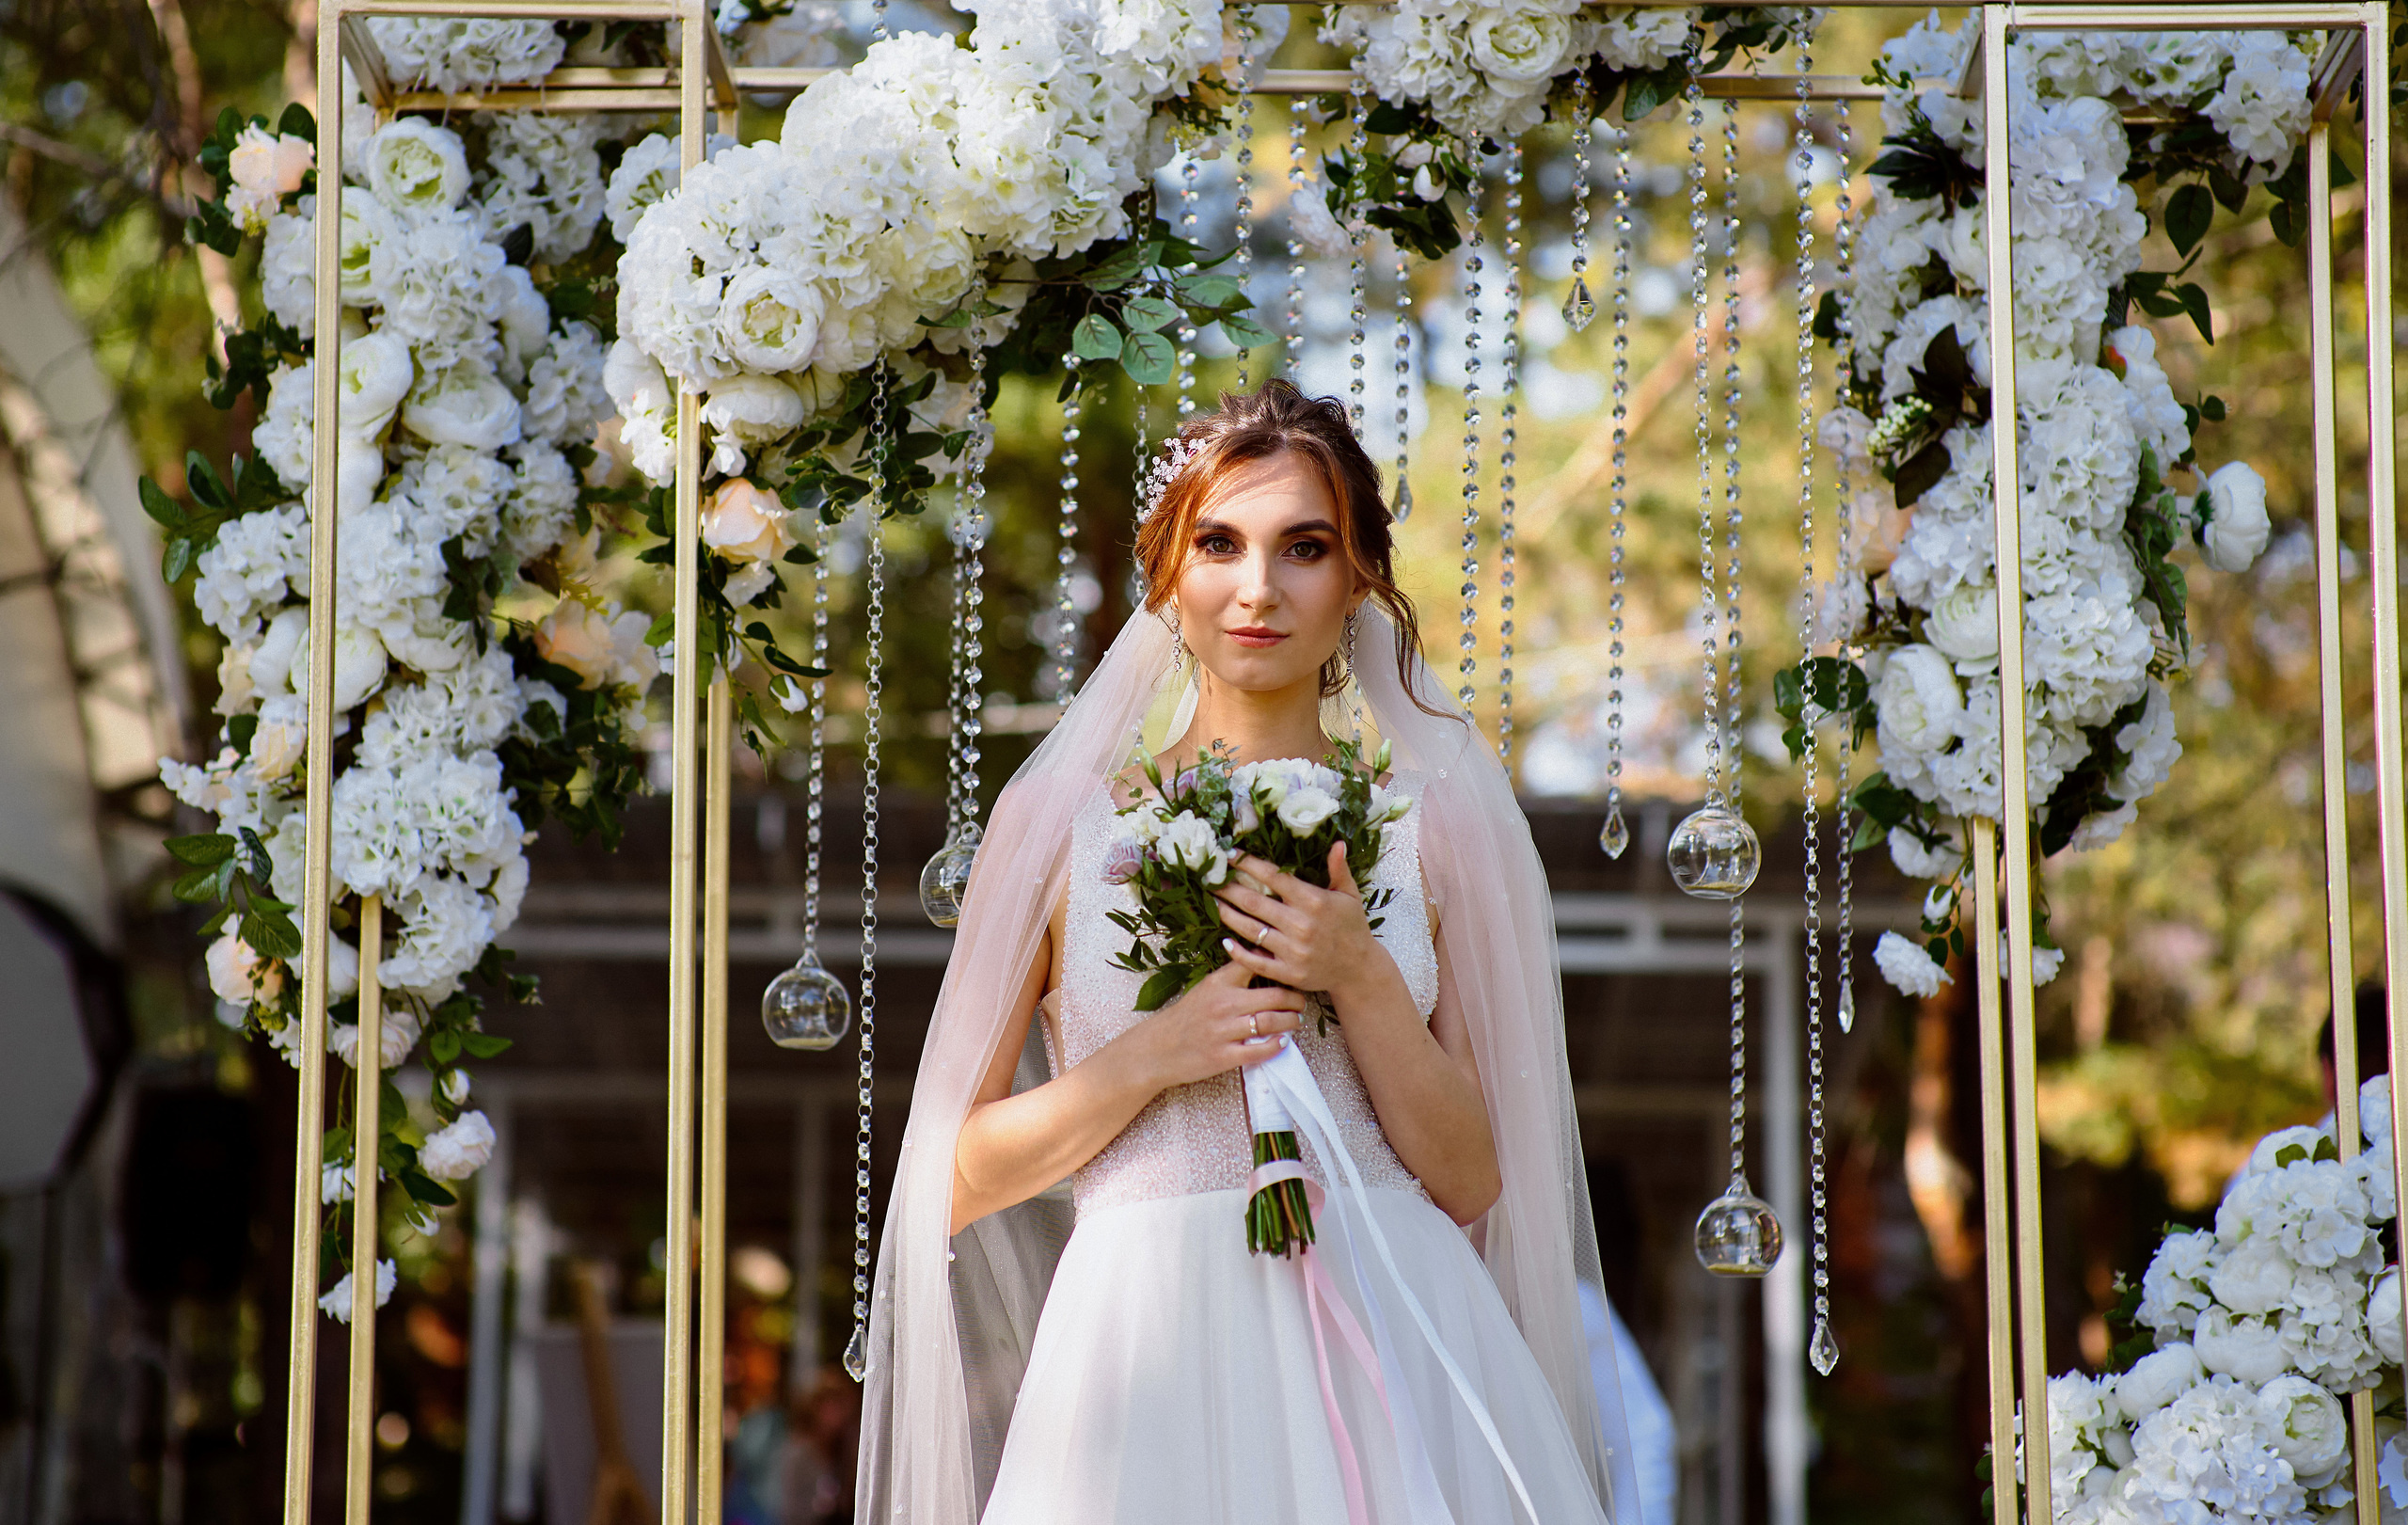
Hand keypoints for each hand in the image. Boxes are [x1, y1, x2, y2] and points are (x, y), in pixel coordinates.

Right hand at [1123, 961, 1307, 1091]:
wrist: (1157, 1050)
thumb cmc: (1186, 1018)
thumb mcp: (1206, 989)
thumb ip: (1232, 977)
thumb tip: (1264, 958)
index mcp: (1218, 983)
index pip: (1254, 963)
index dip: (1278, 964)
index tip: (1292, 968)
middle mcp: (1222, 1004)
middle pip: (1274, 996)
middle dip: (1295, 999)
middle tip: (1301, 1002)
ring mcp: (1224, 1031)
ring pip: (1271, 1022)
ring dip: (1291, 1022)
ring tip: (1296, 1020)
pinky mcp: (1224, 1057)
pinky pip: (1260, 1050)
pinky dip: (1277, 1045)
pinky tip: (1283, 1042)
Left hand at [1213, 843, 1378, 994]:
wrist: (1358, 969)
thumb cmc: (1352, 927)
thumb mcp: (1349, 895)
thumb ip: (1339, 869)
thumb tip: (1337, 843)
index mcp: (1314, 901)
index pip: (1273, 877)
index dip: (1248, 864)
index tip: (1231, 855)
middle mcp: (1301, 924)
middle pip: (1254, 902)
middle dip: (1229, 888)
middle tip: (1211, 878)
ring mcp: (1293, 951)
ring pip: (1250, 930)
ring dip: (1228, 914)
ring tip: (1213, 902)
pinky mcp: (1288, 972)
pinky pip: (1255, 961)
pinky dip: (1237, 952)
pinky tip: (1225, 940)